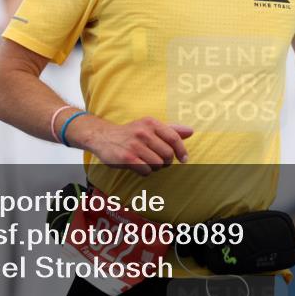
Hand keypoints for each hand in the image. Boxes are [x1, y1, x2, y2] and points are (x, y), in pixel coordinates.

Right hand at [74, 116, 193, 176]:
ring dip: (155, 167)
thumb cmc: (131, 133)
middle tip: (160, 161)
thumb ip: (170, 129)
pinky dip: (145, 172)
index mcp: (151, 123)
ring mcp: (134, 145)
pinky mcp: (127, 158)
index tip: (183, 159)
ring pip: (157, 164)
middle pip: (167, 154)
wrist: (103, 136)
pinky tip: (138, 166)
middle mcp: (143, 132)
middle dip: (166, 161)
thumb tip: (191, 131)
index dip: (182, 151)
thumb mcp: (149, 126)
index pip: (174, 138)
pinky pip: (146, 171)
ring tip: (147, 162)